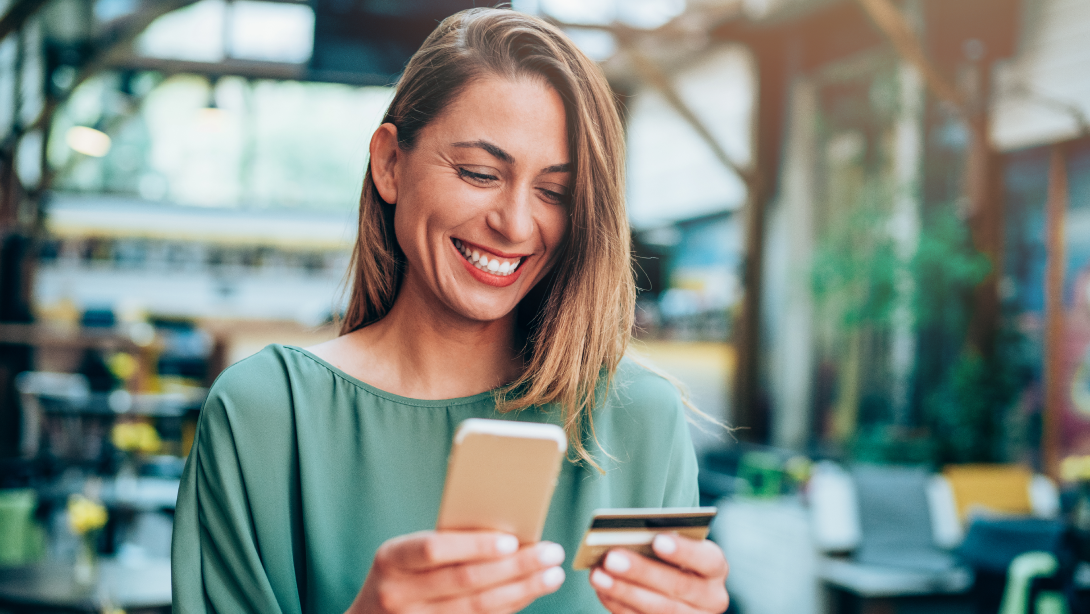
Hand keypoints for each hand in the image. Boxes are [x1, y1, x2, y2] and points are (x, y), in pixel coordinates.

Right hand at [346, 530, 565, 613]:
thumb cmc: (399, 575)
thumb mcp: (405, 554)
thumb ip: (444, 543)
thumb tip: (506, 530)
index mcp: (392, 558)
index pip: (434, 549)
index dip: (474, 545)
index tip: (512, 540)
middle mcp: (400, 594)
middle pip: (466, 581)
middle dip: (516, 567)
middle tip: (551, 553)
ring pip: (478, 608)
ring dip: (521, 590)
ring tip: (551, 575)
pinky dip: (509, 608)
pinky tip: (529, 594)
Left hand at [589, 534, 728, 613]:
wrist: (676, 590)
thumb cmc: (672, 559)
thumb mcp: (675, 548)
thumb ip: (659, 542)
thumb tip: (625, 537)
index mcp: (715, 569)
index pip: (708, 559)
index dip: (684, 551)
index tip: (658, 540)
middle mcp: (711, 598)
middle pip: (679, 586)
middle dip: (642, 571)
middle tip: (612, 558)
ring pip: (660, 609)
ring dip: (624, 591)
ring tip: (598, 575)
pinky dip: (619, 605)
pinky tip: (602, 590)